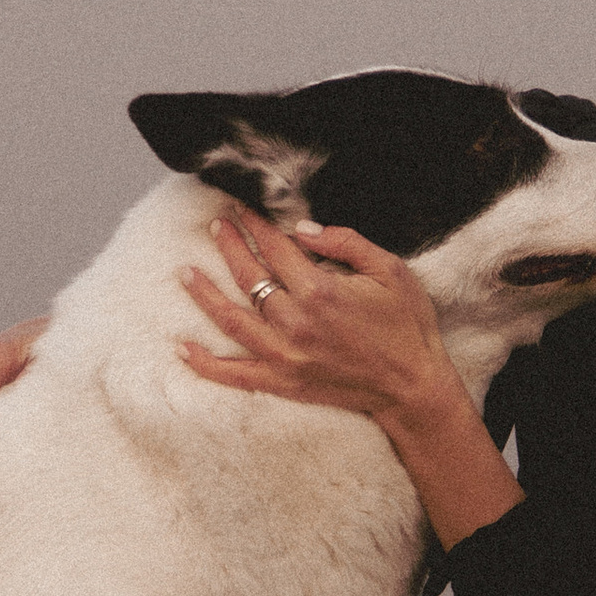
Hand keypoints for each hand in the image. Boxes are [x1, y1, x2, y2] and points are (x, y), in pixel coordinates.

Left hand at [179, 216, 452, 425]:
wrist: (413, 387)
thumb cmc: (407, 326)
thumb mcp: (391, 271)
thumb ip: (346, 243)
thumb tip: (302, 229)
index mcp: (321, 290)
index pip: (275, 248)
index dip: (257, 224)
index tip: (243, 208)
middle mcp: (296, 321)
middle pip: (248, 277)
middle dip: (229, 246)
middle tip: (216, 225)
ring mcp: (286, 355)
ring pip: (231, 319)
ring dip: (204, 294)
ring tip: (185, 272)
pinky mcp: (284, 383)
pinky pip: (235, 374)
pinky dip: (205, 363)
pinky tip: (182, 347)